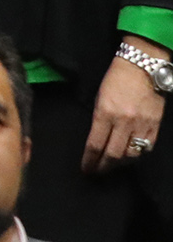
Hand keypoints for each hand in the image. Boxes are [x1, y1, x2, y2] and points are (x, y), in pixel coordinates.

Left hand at [84, 44, 166, 172]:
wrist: (142, 68)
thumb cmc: (115, 79)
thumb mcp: (99, 97)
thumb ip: (99, 119)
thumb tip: (97, 139)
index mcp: (105, 113)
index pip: (95, 143)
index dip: (90, 159)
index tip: (86, 169)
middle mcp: (124, 122)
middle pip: (113, 154)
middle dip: (103, 166)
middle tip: (97, 172)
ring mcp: (141, 125)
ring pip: (131, 154)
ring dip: (120, 163)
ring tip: (112, 165)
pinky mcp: (155, 125)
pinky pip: (146, 147)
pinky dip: (137, 154)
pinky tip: (130, 156)